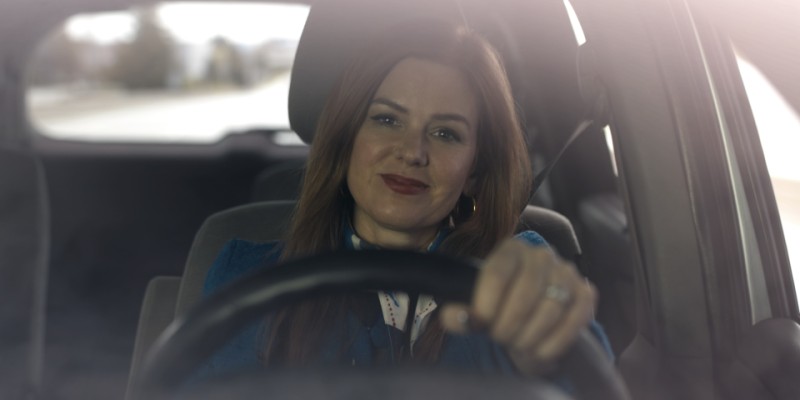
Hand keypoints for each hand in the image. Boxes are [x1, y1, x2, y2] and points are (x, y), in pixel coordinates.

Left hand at [440, 238, 596, 374]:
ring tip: (516, 345)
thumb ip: (460, 311)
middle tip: (498, 337)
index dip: (486, 303)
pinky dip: (553, 343)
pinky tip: (538, 351)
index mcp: (511, 250)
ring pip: (550, 308)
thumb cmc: (500, 307)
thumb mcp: (476, 307)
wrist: (531, 315)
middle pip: (525, 292)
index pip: (497, 273)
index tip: (479, 324)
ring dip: (530, 336)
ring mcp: (567, 273)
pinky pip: (573, 321)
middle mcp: (541, 255)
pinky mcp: (585, 294)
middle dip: (508, 323)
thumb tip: (453, 317)